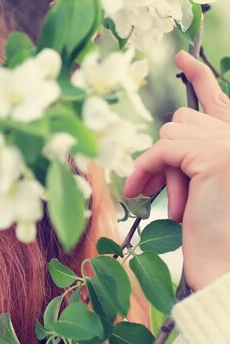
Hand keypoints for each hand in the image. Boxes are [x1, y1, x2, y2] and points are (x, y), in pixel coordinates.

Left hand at [124, 50, 229, 291]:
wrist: (224, 267)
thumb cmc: (211, 232)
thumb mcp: (200, 184)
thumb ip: (190, 155)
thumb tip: (167, 134)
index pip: (218, 99)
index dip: (200, 76)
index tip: (181, 57)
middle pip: (182, 121)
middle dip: (165, 154)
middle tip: (155, 189)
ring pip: (169, 136)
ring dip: (160, 170)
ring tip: (175, 204)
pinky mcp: (215, 156)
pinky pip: (161, 151)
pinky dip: (145, 170)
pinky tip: (140, 191)